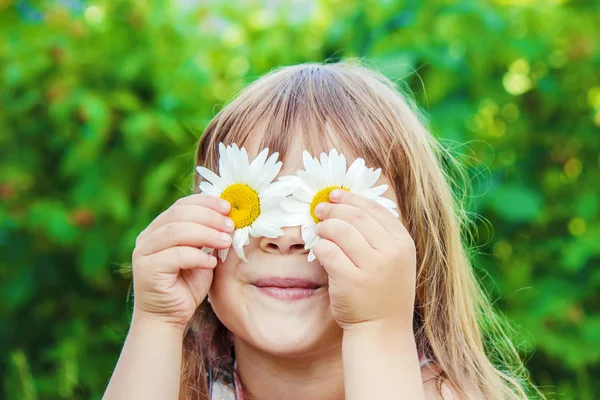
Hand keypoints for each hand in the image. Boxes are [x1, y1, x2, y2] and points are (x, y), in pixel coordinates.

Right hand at [131, 194, 233, 328]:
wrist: (167, 318)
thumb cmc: (186, 286)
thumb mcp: (202, 256)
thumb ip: (209, 237)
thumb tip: (229, 218)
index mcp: (159, 228)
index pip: (181, 205)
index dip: (206, 202)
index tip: (228, 207)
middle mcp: (147, 237)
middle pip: (179, 214)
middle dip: (209, 217)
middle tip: (230, 225)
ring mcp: (143, 252)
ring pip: (176, 232)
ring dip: (206, 234)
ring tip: (226, 241)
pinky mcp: (146, 269)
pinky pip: (176, 256)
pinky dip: (198, 257)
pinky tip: (212, 263)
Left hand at [312, 189, 416, 331]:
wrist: (382, 330)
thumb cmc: (383, 291)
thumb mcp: (394, 259)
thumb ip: (379, 233)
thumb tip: (347, 202)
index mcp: (403, 243)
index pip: (375, 209)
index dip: (351, 198)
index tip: (334, 195)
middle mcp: (391, 253)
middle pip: (355, 216)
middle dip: (333, 209)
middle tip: (320, 210)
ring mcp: (372, 267)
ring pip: (339, 230)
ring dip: (324, 227)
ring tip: (319, 231)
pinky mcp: (351, 281)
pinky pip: (328, 251)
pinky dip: (319, 246)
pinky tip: (319, 250)